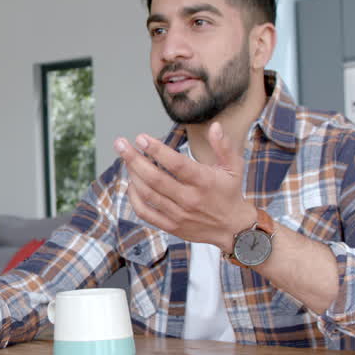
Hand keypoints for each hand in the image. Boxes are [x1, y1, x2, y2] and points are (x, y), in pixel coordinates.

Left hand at [113, 122, 255, 252]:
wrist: (232, 228)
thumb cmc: (230, 192)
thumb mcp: (234, 167)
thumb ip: (223, 146)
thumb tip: (214, 126)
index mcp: (204, 182)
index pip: (177, 164)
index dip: (157, 150)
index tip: (141, 138)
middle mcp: (189, 199)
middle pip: (156, 178)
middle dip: (134, 159)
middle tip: (120, 144)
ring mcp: (178, 214)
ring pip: (148, 194)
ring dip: (133, 175)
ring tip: (125, 159)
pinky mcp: (171, 226)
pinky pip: (145, 212)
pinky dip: (134, 198)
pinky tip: (131, 183)